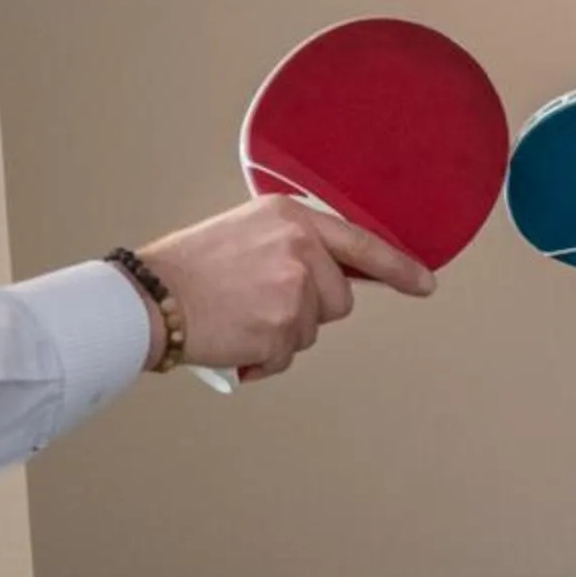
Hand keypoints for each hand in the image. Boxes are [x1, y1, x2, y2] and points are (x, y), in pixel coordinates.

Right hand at [136, 194, 435, 379]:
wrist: (150, 298)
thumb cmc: (187, 269)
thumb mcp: (245, 233)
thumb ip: (290, 247)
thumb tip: (327, 277)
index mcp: (292, 218)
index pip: (361, 243)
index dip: (397, 268)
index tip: (425, 283)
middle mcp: (301, 249)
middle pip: (339, 300)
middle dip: (308, 311)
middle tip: (258, 305)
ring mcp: (295, 290)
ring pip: (312, 330)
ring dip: (281, 335)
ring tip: (238, 317)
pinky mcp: (283, 328)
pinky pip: (286, 356)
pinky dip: (262, 358)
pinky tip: (233, 338)